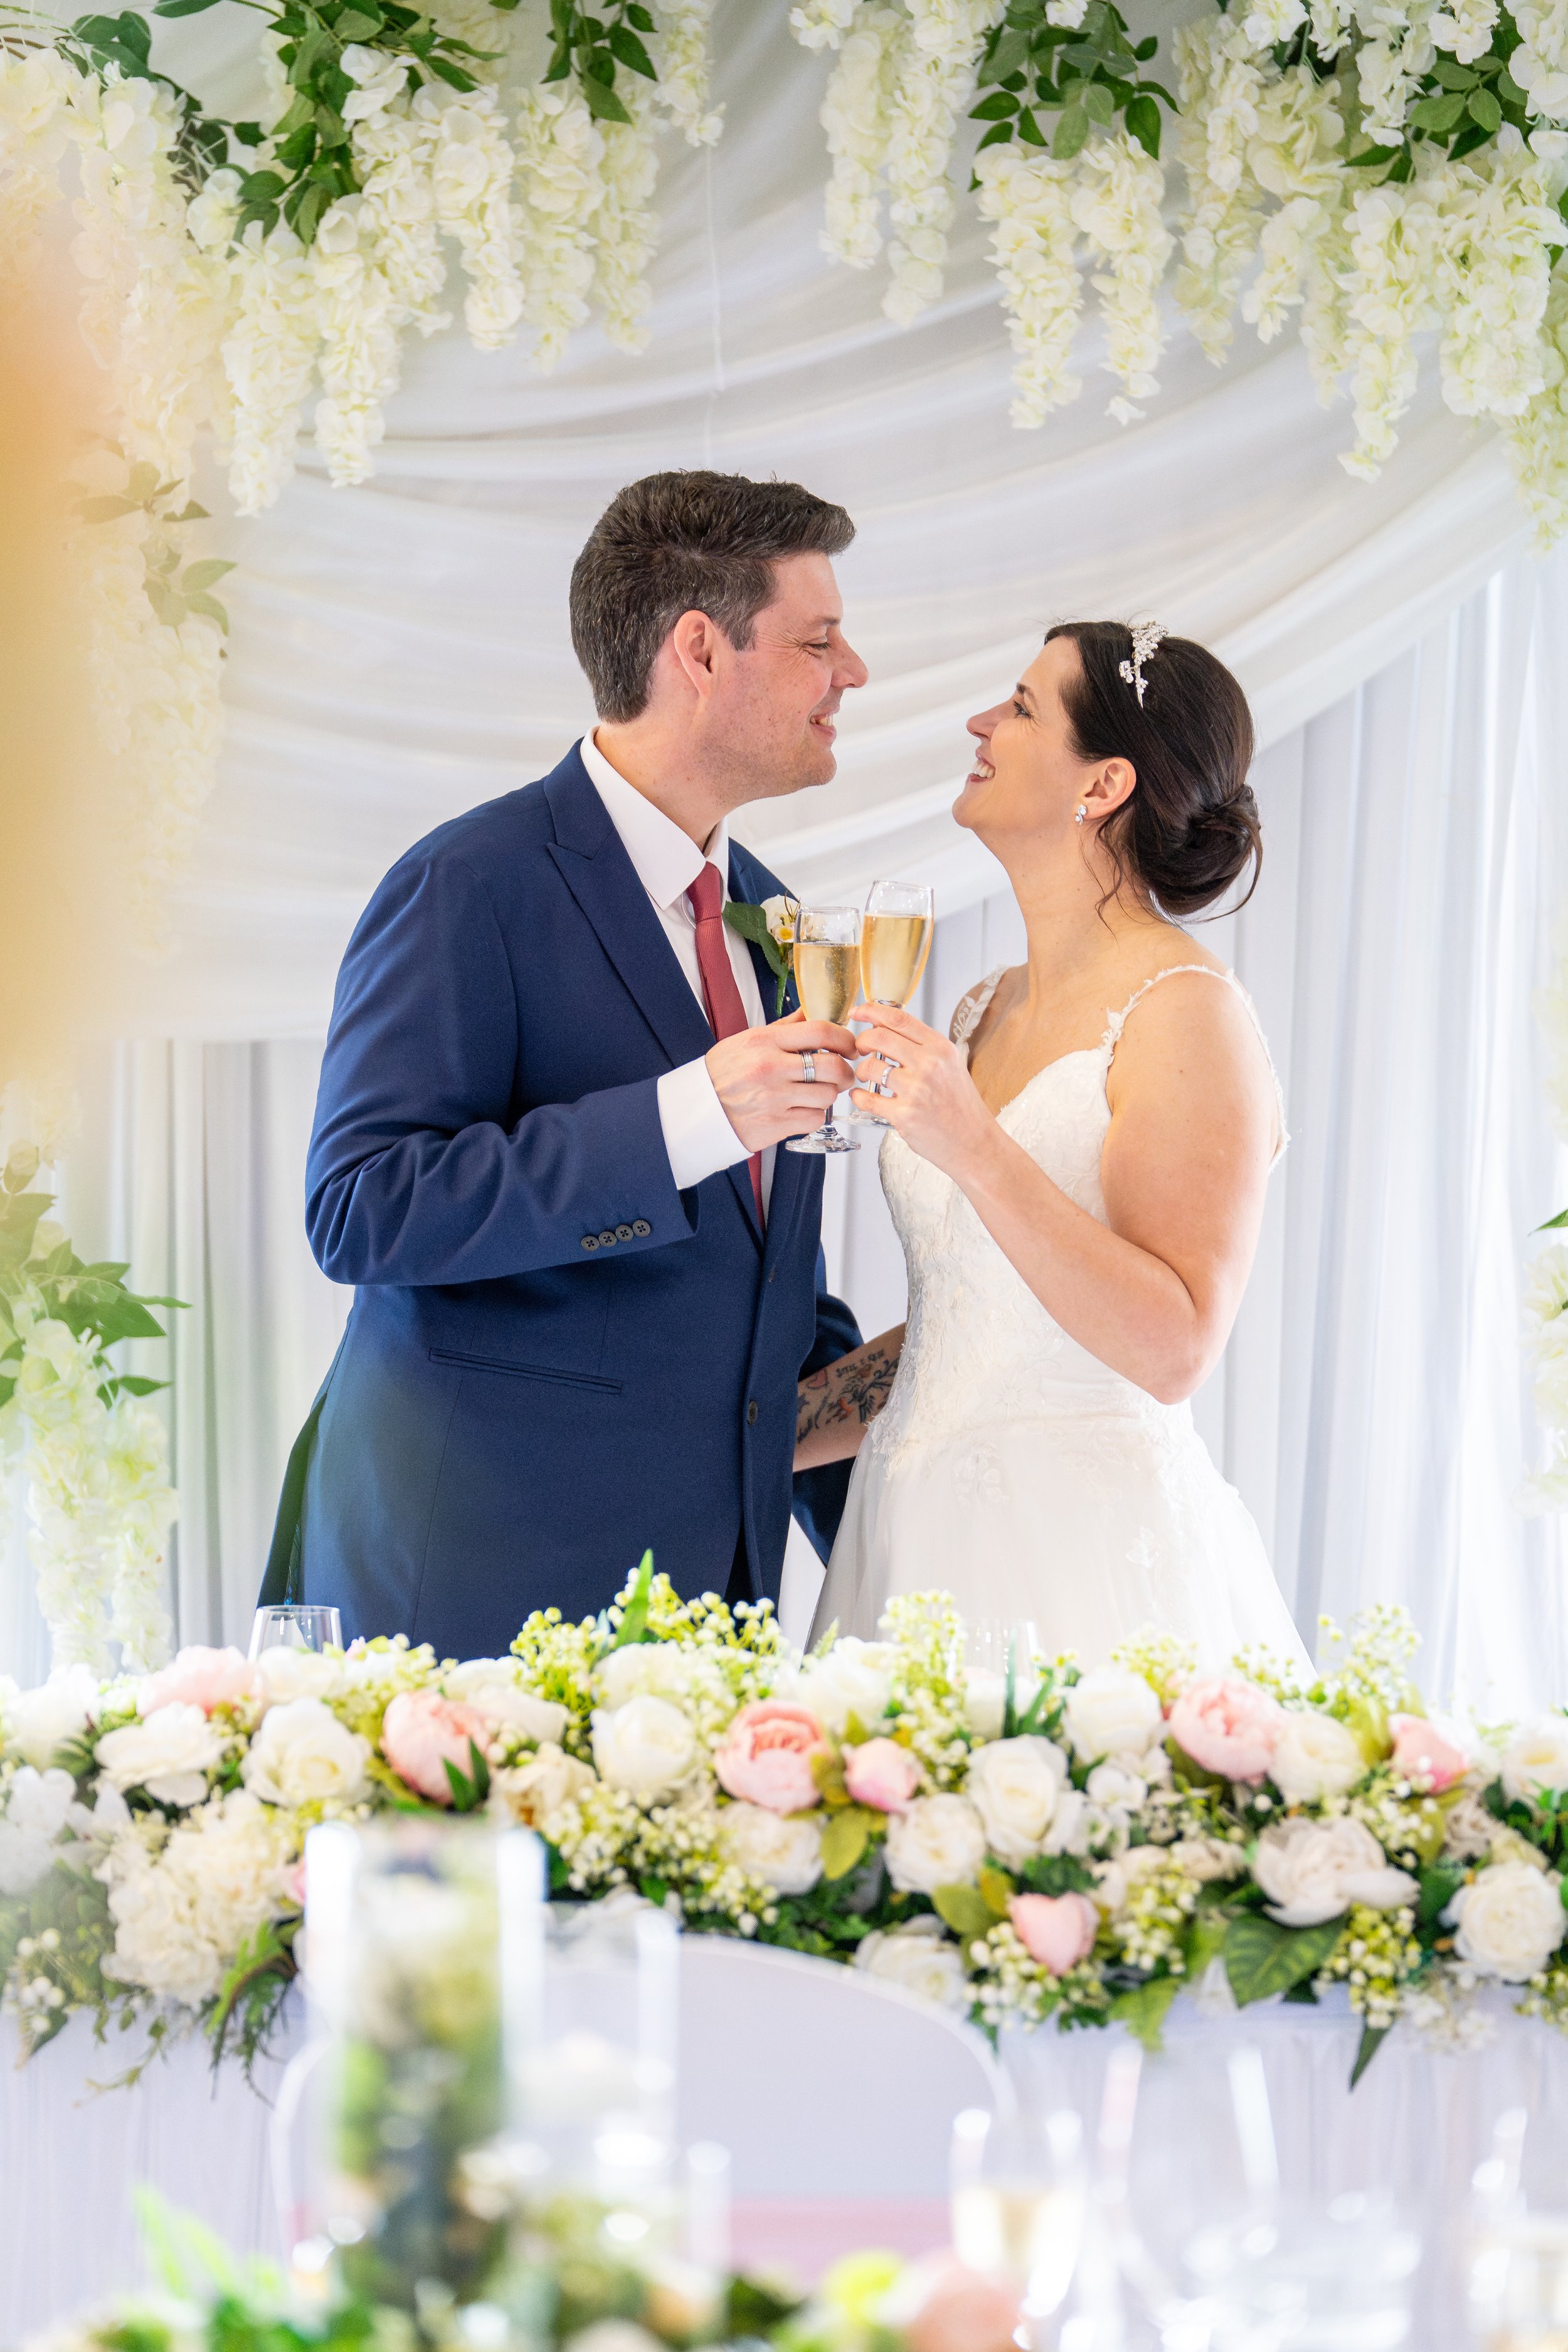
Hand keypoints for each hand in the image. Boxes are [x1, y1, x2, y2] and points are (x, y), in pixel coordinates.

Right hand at [708, 1007, 858, 1149]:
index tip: (849, 1045)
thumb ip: (783, 1028)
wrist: (699, 1110)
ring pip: (827, 1094)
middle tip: (844, 1072)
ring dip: (828, 1094)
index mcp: (765, 1041)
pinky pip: (815, 1118)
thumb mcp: (747, 1040)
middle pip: (832, 1065)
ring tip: (816, 1092)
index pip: (819, 1031)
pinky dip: (814, 1114)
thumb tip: (810, 1012)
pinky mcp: (777, 1124)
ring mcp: (775, 1098)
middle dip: (845, 1070)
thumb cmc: (722, 1074)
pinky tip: (802, 1108)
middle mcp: (771, 1068)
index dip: (844, 1037)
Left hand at [850, 1003, 996, 1178]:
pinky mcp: (904, 1115)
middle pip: (879, 1037)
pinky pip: (867, 1099)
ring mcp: (916, 1091)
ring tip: (867, 1077)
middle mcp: (929, 1065)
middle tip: (861, 1048)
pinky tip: (862, 1096)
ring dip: (861, 1070)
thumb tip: (887, 1029)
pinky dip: (858, 1096)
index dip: (872, 1011)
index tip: (858, 1012)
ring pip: (870, 1067)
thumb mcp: (951, 1066)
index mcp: (941, 1049)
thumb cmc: (962, 1107)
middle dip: (862, 1041)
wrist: (975, 1143)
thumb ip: (923, 1048)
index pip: (900, 1018)